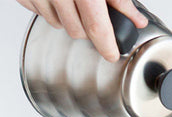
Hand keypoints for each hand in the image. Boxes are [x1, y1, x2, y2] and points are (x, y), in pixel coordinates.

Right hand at [16, 0, 147, 61]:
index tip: (112, 53)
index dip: (107, 44)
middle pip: (77, 30)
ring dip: (69, 17)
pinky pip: (39, 13)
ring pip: (58, 25)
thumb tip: (133, 16)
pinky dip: (50, 8)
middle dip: (90, 27)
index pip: (96, 26)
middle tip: (96, 13)